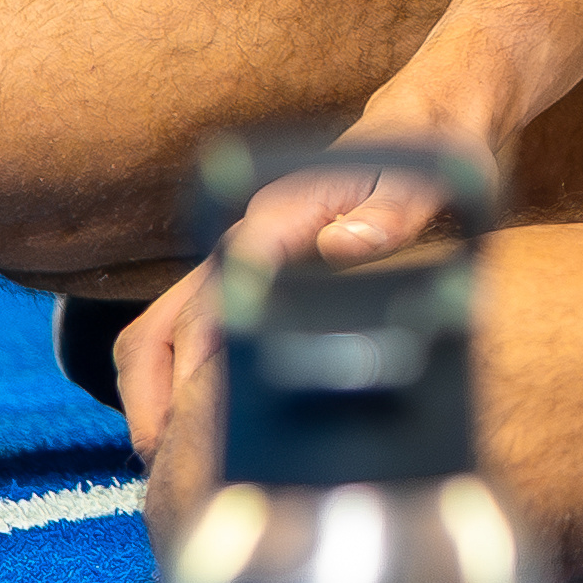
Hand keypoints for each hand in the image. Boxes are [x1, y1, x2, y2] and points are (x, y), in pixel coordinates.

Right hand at [110, 142, 483, 502]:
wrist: (428, 121)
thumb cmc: (429, 148)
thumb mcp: (424, 180)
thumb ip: (389, 214)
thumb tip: (344, 246)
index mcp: (281, 216)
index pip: (218, 291)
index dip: (201, 355)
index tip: (190, 418)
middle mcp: (248, 237)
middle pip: (166, 318)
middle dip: (153, 389)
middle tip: (165, 461)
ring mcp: (245, 257)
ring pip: (166, 327)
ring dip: (157, 389)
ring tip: (168, 457)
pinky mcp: (254, 273)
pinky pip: (193, 329)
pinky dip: (178, 377)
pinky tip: (196, 425)